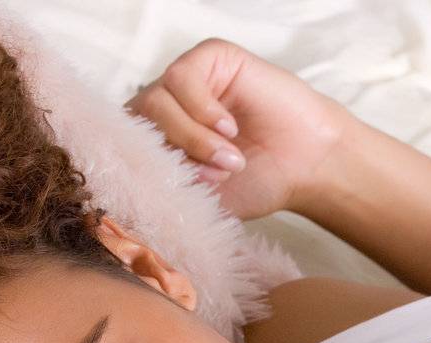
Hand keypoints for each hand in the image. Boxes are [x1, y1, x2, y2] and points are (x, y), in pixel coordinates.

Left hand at [124, 37, 353, 220]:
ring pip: (157, 99)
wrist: (308, 169)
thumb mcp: (202, 196)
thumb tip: (127, 183)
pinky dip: (201, 109)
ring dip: (190, 136)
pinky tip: (229, 129)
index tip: (179, 189)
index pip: (122, 142)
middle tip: (214, 177)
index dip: (145, 167)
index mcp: (159, 136)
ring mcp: (188, 79)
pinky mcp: (212, 58)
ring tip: (229, 159)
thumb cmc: (258, 182)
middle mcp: (167, 104)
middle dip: (174, 154)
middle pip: (137, 121)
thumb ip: (164, 186)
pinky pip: (182, 77)